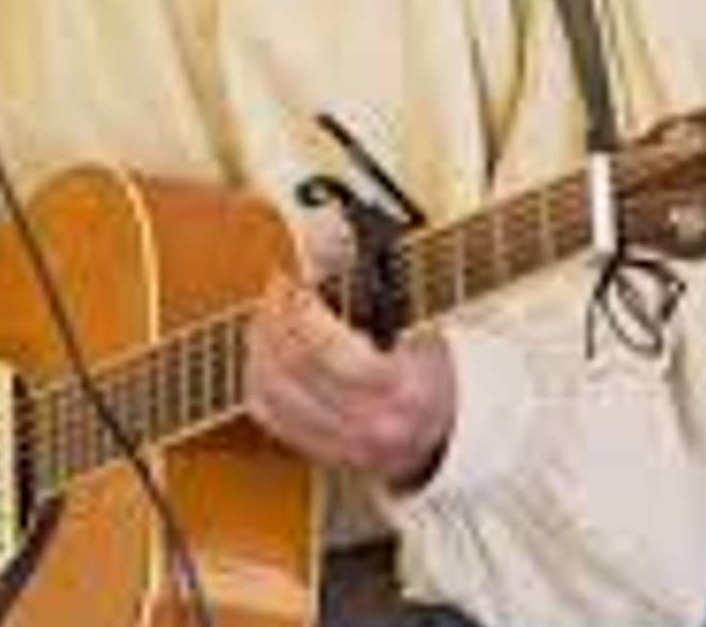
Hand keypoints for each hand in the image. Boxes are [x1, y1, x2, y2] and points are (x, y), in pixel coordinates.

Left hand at [244, 275, 455, 489]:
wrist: (448, 434)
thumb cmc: (434, 374)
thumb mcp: (425, 330)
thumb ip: (378, 297)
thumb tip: (325, 252)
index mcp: (402, 389)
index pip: (329, 350)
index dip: (300, 309)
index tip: (293, 283)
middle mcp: (370, 423)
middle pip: (291, 369)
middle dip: (274, 319)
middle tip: (275, 290)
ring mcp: (344, 445)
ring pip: (271, 393)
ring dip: (259, 346)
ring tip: (266, 316)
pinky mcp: (323, 452)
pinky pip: (269, 416)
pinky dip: (257, 379)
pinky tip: (263, 354)